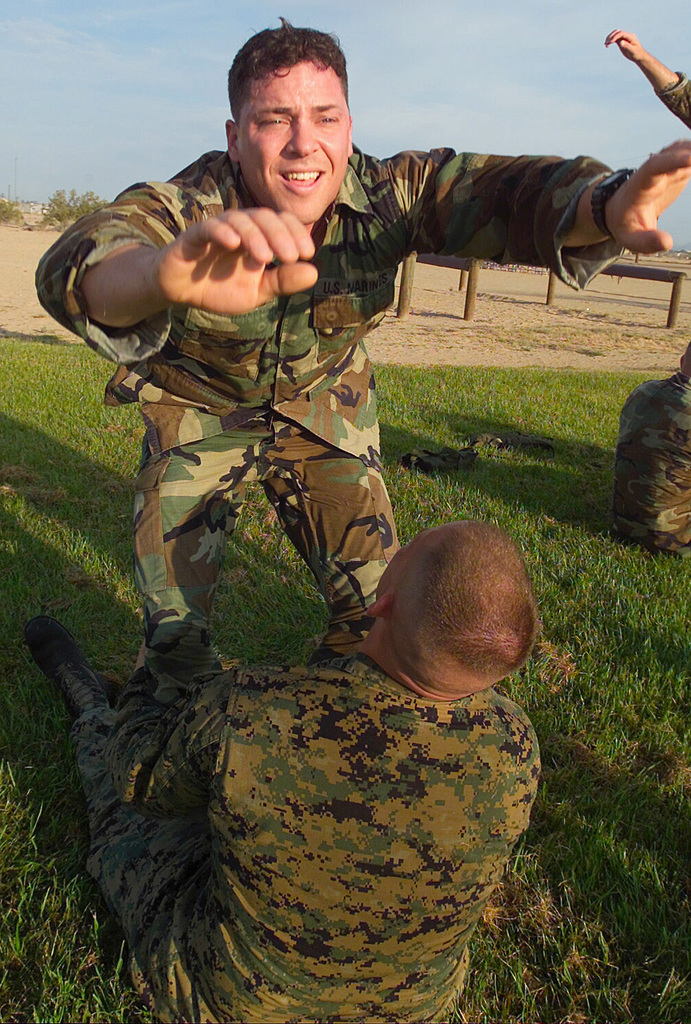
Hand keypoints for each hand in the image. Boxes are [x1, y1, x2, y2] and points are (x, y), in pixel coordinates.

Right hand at [83, 208, 318, 327]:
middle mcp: (240, 228)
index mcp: (258, 237)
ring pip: (238, 218)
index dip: (296, 233)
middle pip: (263, 217)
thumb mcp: (256, 292)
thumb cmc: (220, 287)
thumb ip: (282, 282)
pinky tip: (233, 244)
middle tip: (291, 256)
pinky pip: (208, 227)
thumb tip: (314, 272)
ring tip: (264, 258)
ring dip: (254, 235)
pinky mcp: (193, 236)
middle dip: (280, 235)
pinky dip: (221, 232)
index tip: (307, 253)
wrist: (181, 291)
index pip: (281, 223)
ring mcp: (217, 229)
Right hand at [604, 29, 647, 63]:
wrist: (638, 56)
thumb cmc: (637, 53)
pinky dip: (610, 41)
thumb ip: (627, 46)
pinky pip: (614, 39)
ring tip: (605, 44)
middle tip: (606, 42)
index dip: (615, 36)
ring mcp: (623, 38)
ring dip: (609, 38)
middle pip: (617, 32)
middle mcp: (626, 36)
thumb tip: (621, 42)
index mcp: (630, 37)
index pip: (621, 33)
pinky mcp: (621, 42)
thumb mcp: (633, 51)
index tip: (611, 42)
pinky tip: (607, 45)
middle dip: (611, 36)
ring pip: (615, 35)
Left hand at [605, 140, 690, 252]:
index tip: (690, 158)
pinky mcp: (679, 165)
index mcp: (640, 185)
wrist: (621, 209)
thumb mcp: (630, 239)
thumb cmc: (626, 224)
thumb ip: (646, 242)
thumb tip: (667, 243)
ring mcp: (668, 164)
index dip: (672, 161)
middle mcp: (655, 169)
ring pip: (687, 149)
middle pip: (676, 152)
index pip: (654, 167)